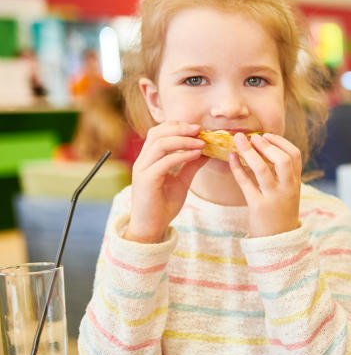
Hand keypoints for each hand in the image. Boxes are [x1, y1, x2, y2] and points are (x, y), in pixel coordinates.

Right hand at [125, 122, 205, 242]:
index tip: (197, 128)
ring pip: (160, 145)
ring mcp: (142, 170)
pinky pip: (164, 162)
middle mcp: (142, 161)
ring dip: (183, 140)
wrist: (151, 228)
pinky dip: (182, 156)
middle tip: (200, 129)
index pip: (158, 133)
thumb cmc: (163, 205)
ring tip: (201, 142)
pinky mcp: (146, 181)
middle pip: (157, 134)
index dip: (177, 126)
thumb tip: (206, 152)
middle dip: (180, 128)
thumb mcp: (181, 181)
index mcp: (148, 159)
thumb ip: (190, 166)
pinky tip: (196, 155)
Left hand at [228, 132, 301, 236]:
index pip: (294, 155)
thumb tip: (268, 150)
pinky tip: (231, 158)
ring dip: (249, 151)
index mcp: (296, 183)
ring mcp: (273, 198)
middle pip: (282, 160)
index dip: (280, 142)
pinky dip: (237, 168)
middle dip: (266, 145)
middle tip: (252, 137)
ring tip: (238, 140)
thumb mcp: (288, 193)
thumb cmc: (280, 214)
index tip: (266, 135)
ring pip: (262, 170)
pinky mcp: (258, 206)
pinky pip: (246, 183)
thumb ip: (283, 175)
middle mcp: (287, 189)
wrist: (279, 242)